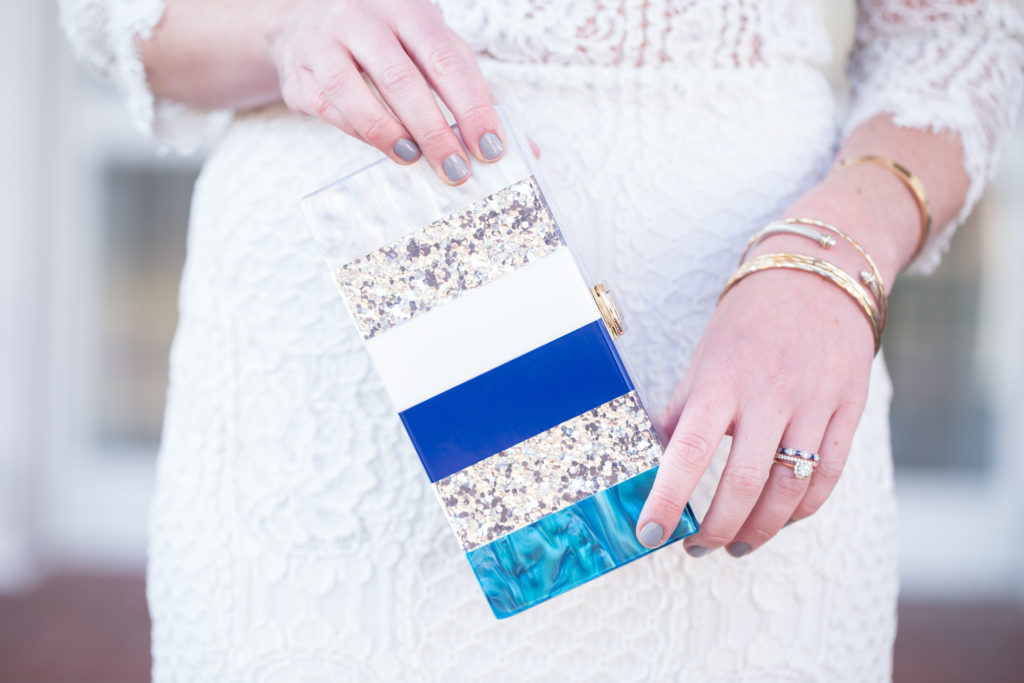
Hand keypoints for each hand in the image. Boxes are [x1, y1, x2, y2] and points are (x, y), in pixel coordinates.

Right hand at [270, 0, 504, 183]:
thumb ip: (473, 92)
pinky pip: (329, 109)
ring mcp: (323, 42)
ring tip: (414, 158)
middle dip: (434, 131)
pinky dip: (360, 134)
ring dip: (390, 134)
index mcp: (407, 7)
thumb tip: (525, 150)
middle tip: (456, 169)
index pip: (446, 60)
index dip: (471, 107)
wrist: (308, 27)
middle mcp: (362, 17)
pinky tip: (386, 148)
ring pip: (354, 93)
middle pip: (402, 80)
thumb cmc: (389, 44)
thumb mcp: (433, 50)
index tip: (491, 147)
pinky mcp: (298, 73)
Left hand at [634, 248, 877, 557]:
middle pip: (745, 483)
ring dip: (760, 530)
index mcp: (723, 379)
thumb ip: (685, 410)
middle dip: (717, 529)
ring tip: (737, 544)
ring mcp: (815, 402)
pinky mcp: (849, 409)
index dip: (668, 497)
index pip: (690, 449)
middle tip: (697, 547)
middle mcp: (770, 392)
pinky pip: (829, 476)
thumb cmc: (749, 322)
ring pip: (790, 489)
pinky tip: (782, 520)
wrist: (818, 274)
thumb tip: (655, 462)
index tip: (649, 533)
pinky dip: (803, 510)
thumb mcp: (705, 358)